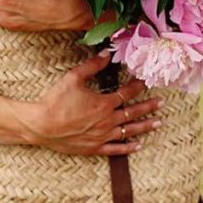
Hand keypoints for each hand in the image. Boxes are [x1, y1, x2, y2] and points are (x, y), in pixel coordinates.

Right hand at [14, 53, 163, 155]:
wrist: (41, 125)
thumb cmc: (55, 101)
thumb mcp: (73, 78)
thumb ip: (92, 65)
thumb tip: (106, 53)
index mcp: (103, 103)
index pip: (127, 93)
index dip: (138, 86)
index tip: (147, 82)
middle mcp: (107, 121)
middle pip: (133, 113)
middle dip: (148, 106)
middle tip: (161, 102)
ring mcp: (102, 136)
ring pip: (129, 132)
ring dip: (145, 126)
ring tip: (158, 122)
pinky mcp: (94, 148)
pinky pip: (116, 149)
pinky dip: (128, 148)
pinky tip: (138, 146)